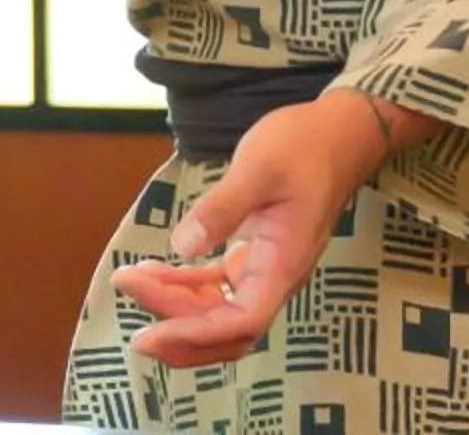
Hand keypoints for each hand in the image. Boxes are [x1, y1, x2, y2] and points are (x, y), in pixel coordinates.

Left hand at [109, 92, 386, 367]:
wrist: (336, 134)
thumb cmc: (304, 147)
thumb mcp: (259, 167)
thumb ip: (223, 208)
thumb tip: (183, 245)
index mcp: (283, 263)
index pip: (242, 321)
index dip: (197, 335)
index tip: (152, 333)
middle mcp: (276, 276)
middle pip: (228, 330)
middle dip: (181, 335)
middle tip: (133, 327)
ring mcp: (266, 269)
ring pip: (221, 311)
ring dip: (177, 309)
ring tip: (132, 284)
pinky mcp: (256, 254)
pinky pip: (218, 286)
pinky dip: (186, 285)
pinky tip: (156, 271)